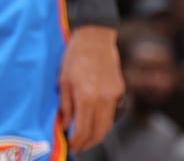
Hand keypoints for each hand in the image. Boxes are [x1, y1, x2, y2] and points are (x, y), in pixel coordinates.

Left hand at [58, 25, 123, 150]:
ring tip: (85, 137)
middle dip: (87, 143)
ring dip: (97, 134)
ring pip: (108, 124)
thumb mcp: (63, 81)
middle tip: (77, 146)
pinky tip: (93, 119)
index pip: (83, 130)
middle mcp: (104, 98)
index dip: (76, 142)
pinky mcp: (119, 89)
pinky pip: (112, 112)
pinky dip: (103, 120)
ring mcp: (114, 94)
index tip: (69, 145)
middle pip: (99, 132)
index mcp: (87, 96)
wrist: (96, 36)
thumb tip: (65, 126)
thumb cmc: (76, 55)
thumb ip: (65, 106)